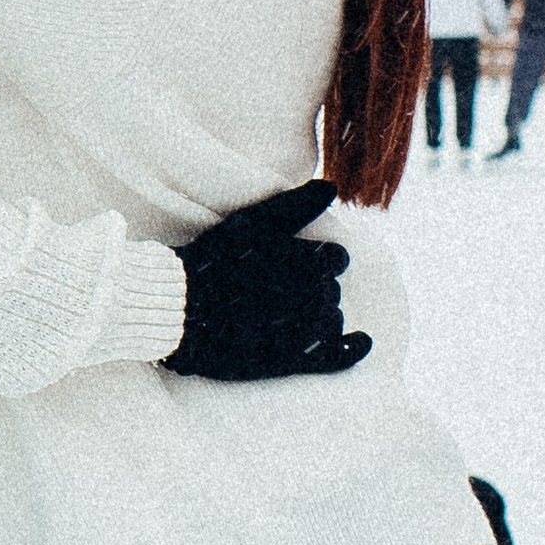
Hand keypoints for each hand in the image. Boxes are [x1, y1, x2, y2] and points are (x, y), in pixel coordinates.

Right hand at [167, 180, 371, 382]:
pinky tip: (364, 344)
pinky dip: (354, 350)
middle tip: (280, 293)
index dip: (319, 263)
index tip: (296, 267)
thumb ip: (295, 205)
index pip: (336, 260)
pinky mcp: (291, 358)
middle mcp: (312, 294)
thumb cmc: (213, 260)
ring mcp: (304, 329)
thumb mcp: (252, 221)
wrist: (180, 308)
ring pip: (332, 321)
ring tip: (288, 318)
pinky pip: (336, 356)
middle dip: (314, 291)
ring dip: (320, 317)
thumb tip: (330, 186)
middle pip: (331, 292)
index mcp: (307, 260)